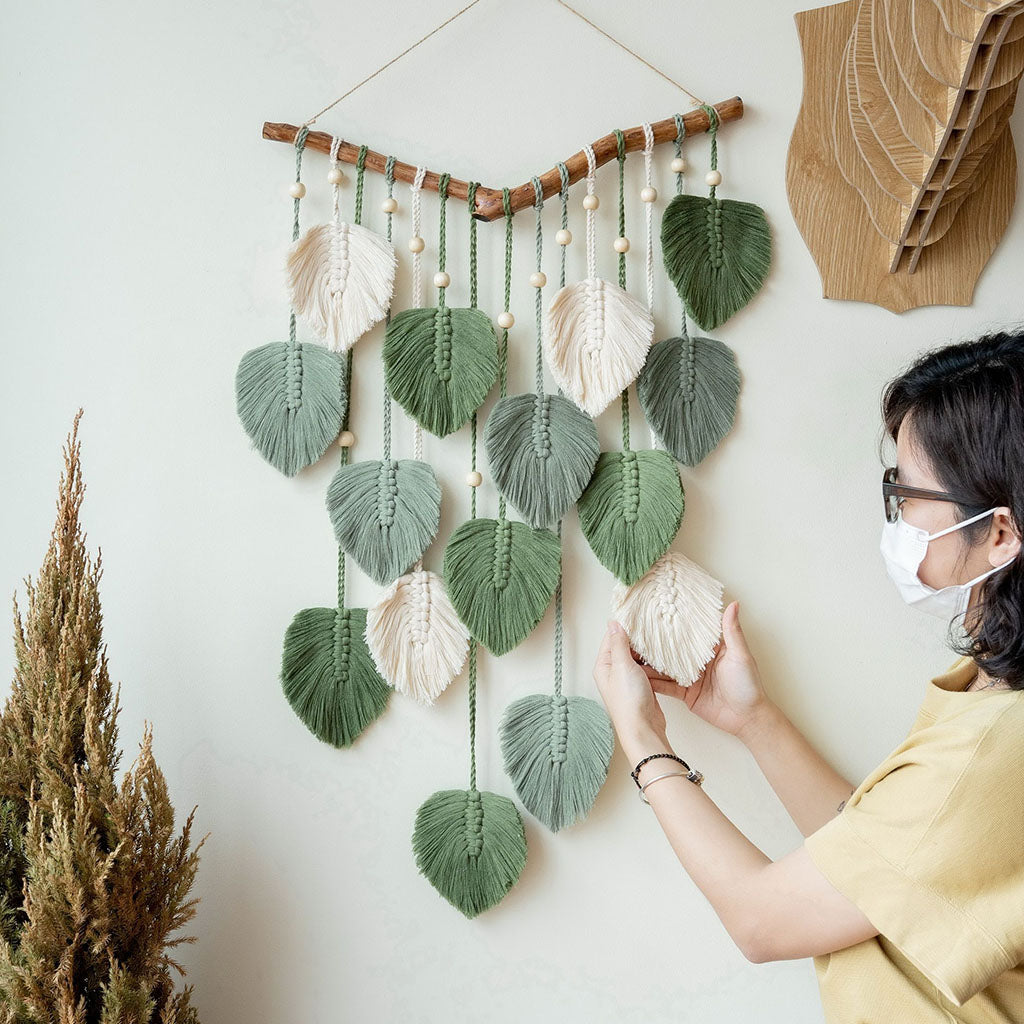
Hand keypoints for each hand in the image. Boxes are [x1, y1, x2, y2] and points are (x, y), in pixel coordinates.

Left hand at [593, 618, 669, 755]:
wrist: (643, 728)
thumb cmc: (629, 700)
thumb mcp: (622, 665)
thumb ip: (619, 644)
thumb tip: (614, 623)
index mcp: (604, 665)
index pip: (611, 638)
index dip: (623, 626)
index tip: (636, 615)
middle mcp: (613, 671)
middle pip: (625, 646)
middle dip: (637, 638)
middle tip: (651, 625)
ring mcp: (627, 679)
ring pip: (638, 657)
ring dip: (647, 650)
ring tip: (659, 638)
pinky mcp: (641, 686)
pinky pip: (646, 668)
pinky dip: (653, 662)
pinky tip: (661, 655)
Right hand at [634, 600, 770, 738]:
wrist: (747, 719)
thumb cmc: (749, 685)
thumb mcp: (740, 655)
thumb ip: (732, 632)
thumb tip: (733, 604)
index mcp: (710, 648)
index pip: (690, 632)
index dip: (675, 623)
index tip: (657, 612)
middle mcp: (698, 661)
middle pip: (673, 649)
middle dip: (656, 643)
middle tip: (634, 634)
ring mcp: (690, 677)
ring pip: (666, 668)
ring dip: (650, 663)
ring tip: (630, 654)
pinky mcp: (685, 693)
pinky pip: (666, 686)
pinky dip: (653, 682)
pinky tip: (639, 677)